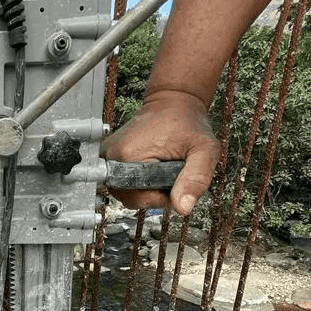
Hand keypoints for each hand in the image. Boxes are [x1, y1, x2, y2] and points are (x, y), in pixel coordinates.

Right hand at [100, 91, 220, 214]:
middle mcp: (111, 155)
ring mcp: (107, 155)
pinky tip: (150, 167)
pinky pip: (122, 182)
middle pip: (129, 197)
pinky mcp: (108, 156)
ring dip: (147, 187)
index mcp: (127, 155)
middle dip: (154, 192)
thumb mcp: (203, 150)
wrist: (173, 103)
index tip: (173, 177)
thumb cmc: (187, 122)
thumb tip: (183, 208)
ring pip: (125, 192)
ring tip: (160, 168)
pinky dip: (139, 180)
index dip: (161, 195)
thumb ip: (197, 179)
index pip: (139, 198)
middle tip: (168, 172)